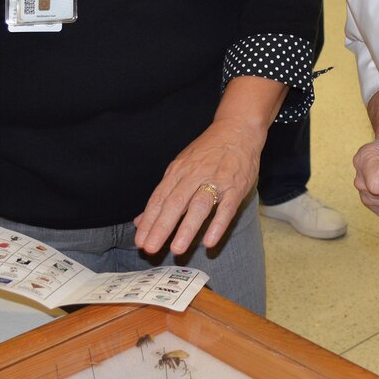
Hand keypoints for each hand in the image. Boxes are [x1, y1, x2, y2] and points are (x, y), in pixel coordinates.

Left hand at [134, 118, 261, 255]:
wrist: (238, 129)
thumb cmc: (208, 150)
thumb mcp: (182, 166)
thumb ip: (163, 194)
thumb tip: (141, 220)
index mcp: (178, 171)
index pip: (160, 198)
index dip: (149, 220)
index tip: (140, 241)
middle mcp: (194, 175)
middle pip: (175, 203)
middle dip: (161, 227)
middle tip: (150, 249)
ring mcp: (216, 181)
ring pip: (199, 206)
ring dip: (187, 228)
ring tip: (176, 249)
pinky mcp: (236, 187)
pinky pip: (227, 208)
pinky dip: (218, 225)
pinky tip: (209, 242)